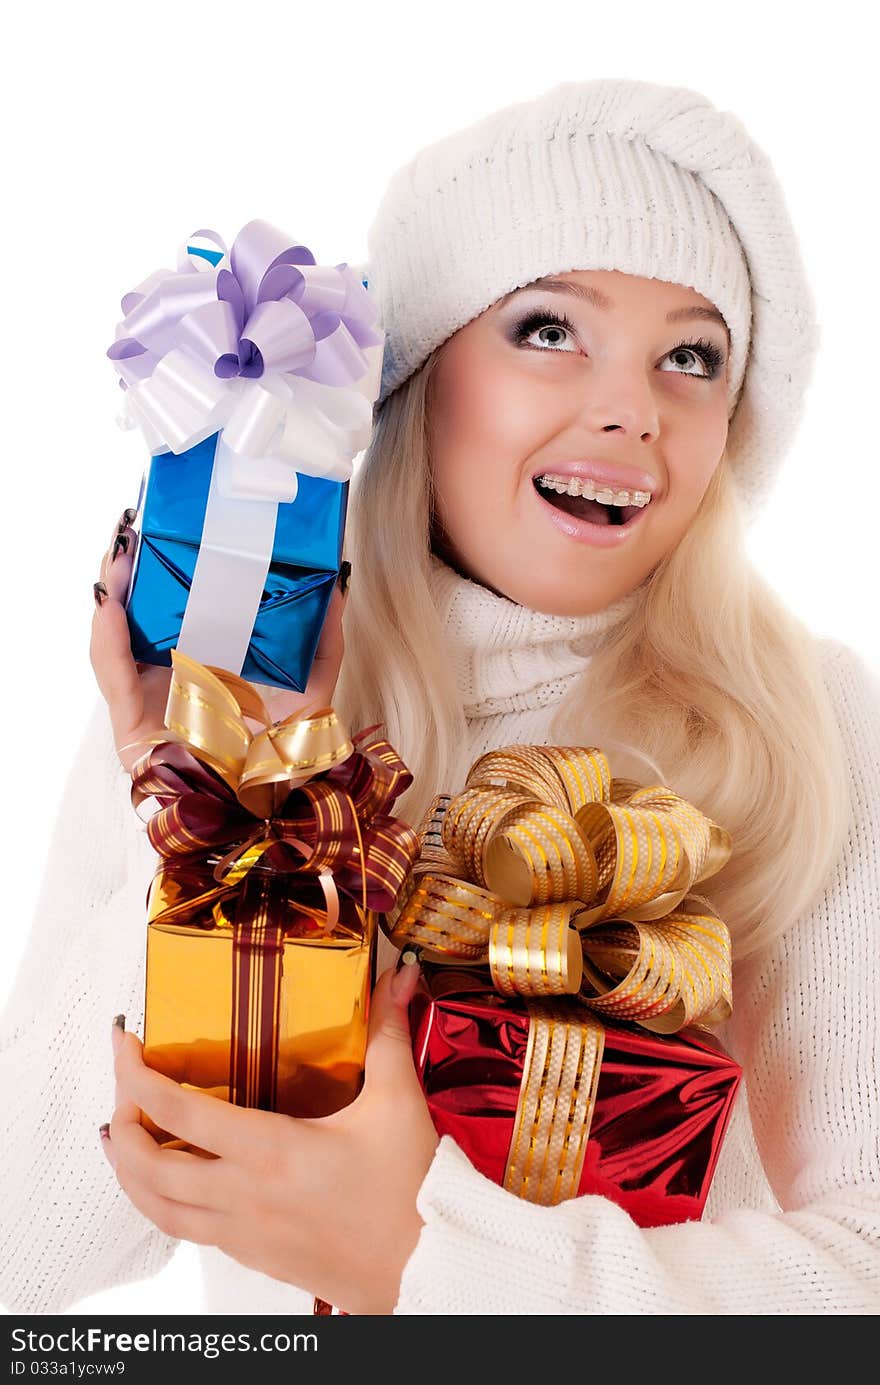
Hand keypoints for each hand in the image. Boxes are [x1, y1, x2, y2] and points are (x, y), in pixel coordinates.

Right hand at [89, 508, 351, 771]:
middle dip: (135, 564)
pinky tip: (111, 601)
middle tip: (140, 523)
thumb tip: (336, 586)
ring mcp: (148, 695)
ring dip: (116, 586)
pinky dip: (107, 636)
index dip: (172, 562)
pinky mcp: (130, 723)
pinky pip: (113, 672)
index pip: (181, 601)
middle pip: (141, 606)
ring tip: (123, 549)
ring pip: (117, 630)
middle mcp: (172, 672)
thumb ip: (324, 643)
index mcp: (208, 661)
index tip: (179, 523)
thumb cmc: (281, 761)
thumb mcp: (314, 693)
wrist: (258, 815)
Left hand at [102, 962, 438, 1314]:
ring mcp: (243, 1231)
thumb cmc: (413, 1192)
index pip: (177, 1112)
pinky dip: (158, 1200)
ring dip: (127, 1168)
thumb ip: (388, 1033)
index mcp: (272, 1151)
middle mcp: (244, 1195)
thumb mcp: (399, 1102)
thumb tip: (396, 977)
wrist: (428, 1268)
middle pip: (146, 1164)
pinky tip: (170, 1179)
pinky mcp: (252, 1253)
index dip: (135, 1074)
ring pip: (154, 1207)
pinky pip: (184, 1230)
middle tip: (124, 1082)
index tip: (126, 1042)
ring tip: (121, 1133)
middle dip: (121, 1118)